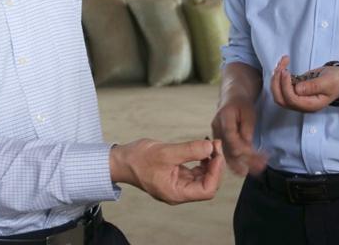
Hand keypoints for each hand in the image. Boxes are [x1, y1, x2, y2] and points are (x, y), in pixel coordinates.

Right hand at [109, 138, 223, 203]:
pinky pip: (195, 171)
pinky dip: (202, 160)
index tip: (216, 154)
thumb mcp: (165, 152)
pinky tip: (202, 149)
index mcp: (176, 193)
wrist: (122, 160)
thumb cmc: (138, 159)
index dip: (216, 173)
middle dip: (215, 165)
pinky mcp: (176, 176)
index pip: (206, 190)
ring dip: (210, 162)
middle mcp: (179, 192)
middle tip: (215, 145)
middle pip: (207, 184)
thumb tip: (210, 147)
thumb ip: (189, 150)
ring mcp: (178, 184)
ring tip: (211, 145)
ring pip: (203, 177)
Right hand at [211, 97, 267, 175]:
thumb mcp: (248, 111)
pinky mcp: (219, 142)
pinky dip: (237, 163)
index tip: (257, 154)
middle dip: (245, 160)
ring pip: (227, 154)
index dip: (243, 148)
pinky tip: (246, 169)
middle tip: (260, 166)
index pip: (230, 137)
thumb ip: (247, 127)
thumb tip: (247, 143)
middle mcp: (216, 128)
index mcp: (223, 117)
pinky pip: (227, 154)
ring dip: (241, 165)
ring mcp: (216, 136)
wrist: (231, 99)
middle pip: (228, 148)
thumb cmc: (241, 104)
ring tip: (255, 171)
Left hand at [270, 55, 338, 112]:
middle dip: (276, 83)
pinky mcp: (295, 90)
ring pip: (278, 92)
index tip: (286, 72)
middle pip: (280, 99)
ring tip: (283, 62)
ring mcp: (297, 98)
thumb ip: (313, 86)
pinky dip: (279, 73)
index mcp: (310, 105)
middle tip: (281, 67)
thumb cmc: (337, 81)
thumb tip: (297, 89)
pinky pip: (282, 85)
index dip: (285, 87)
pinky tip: (285, 61)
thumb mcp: (328, 82)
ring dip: (276, 77)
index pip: (291, 100)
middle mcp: (301, 104)